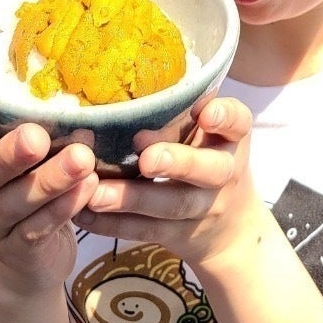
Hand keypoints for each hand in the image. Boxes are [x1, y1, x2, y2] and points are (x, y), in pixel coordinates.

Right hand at [0, 87, 99, 293]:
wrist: (31, 258)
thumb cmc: (30, 183)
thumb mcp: (22, 154)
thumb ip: (28, 123)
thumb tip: (66, 72)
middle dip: (9, 154)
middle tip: (36, 137)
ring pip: (15, 202)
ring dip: (50, 180)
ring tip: (82, 159)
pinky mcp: (15, 250)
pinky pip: (37, 228)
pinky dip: (63, 208)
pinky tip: (87, 188)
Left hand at [75, 97, 262, 270]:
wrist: (229, 226)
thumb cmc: (205, 156)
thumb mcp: (208, 133)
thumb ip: (181, 110)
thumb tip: (119, 88)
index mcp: (231, 138)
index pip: (239, 122)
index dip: (225, 117)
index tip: (206, 113)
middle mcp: (224, 172)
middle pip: (209, 170)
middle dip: (177, 163)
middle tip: (146, 158)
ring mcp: (204, 208)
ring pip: (172, 204)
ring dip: (132, 199)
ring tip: (97, 193)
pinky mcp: (179, 234)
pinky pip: (146, 230)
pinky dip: (112, 224)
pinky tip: (84, 213)